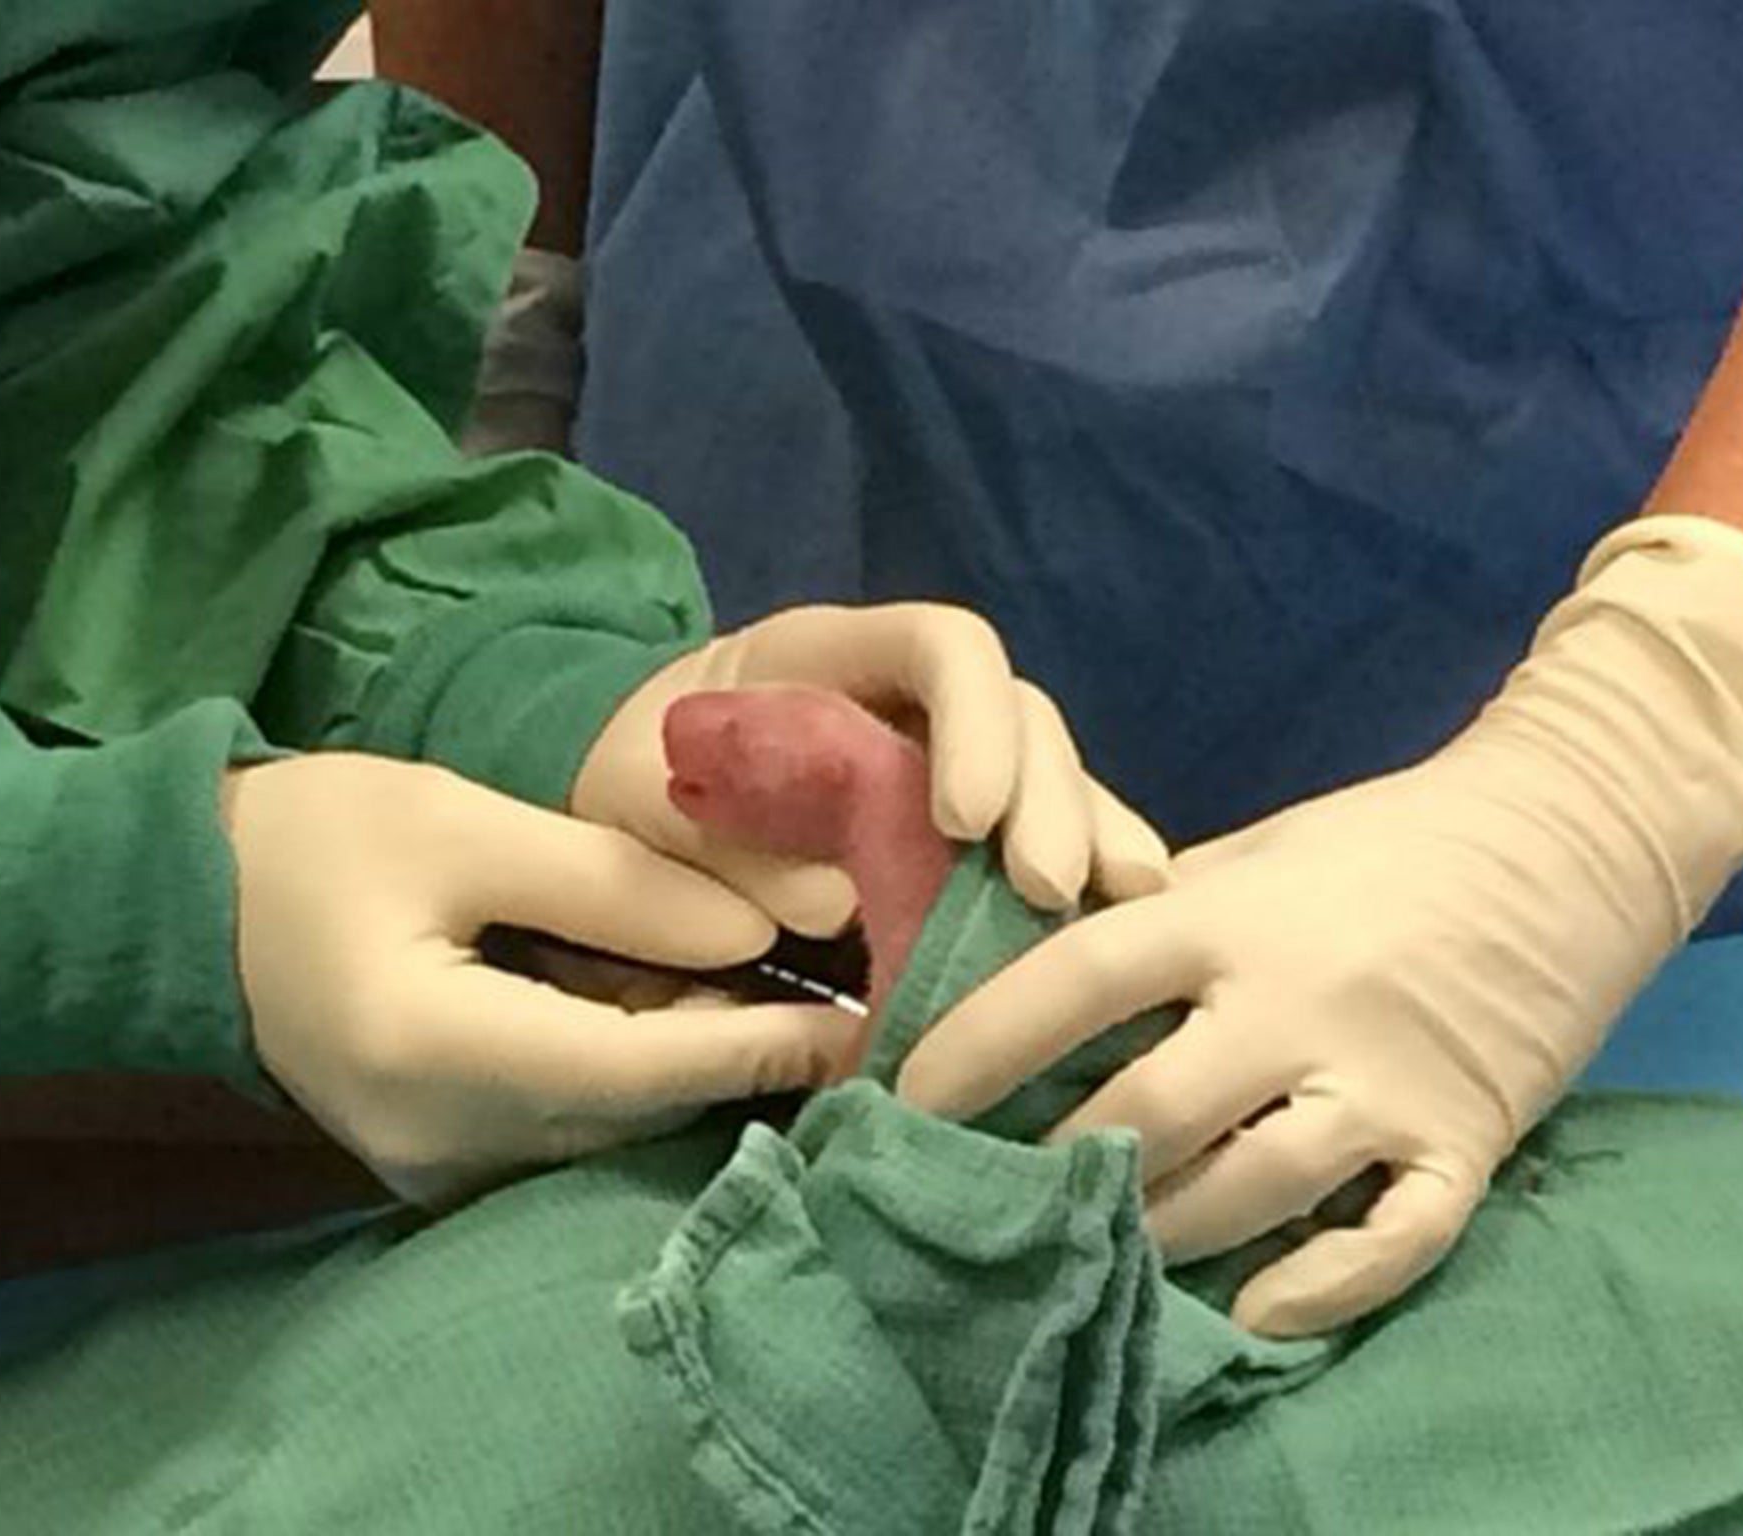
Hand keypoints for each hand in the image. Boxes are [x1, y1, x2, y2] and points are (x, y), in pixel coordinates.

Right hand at [223, 753, 859, 1206]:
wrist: (182, 908)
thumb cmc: (316, 838)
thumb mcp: (463, 827)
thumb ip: (615, 884)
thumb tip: (765, 930)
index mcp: (437, 1051)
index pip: (639, 1069)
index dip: (762, 1046)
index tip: (871, 1017)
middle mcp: (443, 1143)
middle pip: (636, 1113)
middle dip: (744, 1055)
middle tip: (850, 992)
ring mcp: (435, 1171)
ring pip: (610, 1130)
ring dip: (694, 1066)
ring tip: (783, 991)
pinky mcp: (437, 1165)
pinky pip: (567, 1131)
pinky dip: (633, 1077)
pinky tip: (677, 1011)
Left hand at [573, 603, 1167, 934]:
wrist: (620, 790)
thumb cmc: (626, 784)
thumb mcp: (649, 811)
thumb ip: (735, 849)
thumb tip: (832, 906)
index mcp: (825, 653)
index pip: (943, 646)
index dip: (974, 725)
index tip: (966, 823)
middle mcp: (904, 692)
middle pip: (1018, 714)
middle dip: (1048, 798)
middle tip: (1053, 891)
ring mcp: (944, 752)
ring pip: (1046, 774)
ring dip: (1087, 838)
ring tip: (1122, 908)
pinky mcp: (961, 822)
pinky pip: (1034, 835)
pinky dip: (1076, 875)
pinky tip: (1112, 929)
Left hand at [900, 519, 1742, 1335]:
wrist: (1570, 834)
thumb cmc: (1387, 839)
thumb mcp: (1256, 849)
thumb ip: (1156, 908)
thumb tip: (1035, 952)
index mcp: (1233, 917)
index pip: (1079, 979)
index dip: (981, 1040)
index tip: (907, 1094)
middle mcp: (1299, 1003)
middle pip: (1147, 1111)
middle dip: (1053, 1163)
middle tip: (983, 1195)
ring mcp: (1386, 1079)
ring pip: (1246, 1189)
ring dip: (1156, 1230)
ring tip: (1089, 1248)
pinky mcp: (1466, 1139)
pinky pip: (1389, 1240)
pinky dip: (1318, 1287)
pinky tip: (1247, 1308)